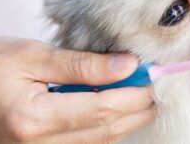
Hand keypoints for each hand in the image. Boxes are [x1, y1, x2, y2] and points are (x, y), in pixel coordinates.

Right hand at [0, 38, 153, 142]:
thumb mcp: (32, 56)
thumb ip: (81, 64)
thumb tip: (127, 64)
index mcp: (34, 118)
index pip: (102, 108)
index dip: (134, 93)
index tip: (153, 76)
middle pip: (105, 129)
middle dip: (137, 109)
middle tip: (157, 89)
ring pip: (99, 140)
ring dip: (127, 120)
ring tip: (146, 99)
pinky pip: (85, 143)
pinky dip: (107, 127)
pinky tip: (119, 111)